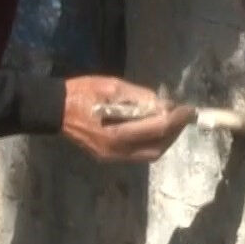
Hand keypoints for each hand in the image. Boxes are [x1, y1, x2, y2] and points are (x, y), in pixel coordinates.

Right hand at [60, 75, 196, 162]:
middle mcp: (116, 151)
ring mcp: (112, 157)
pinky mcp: (109, 157)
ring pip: (149, 154)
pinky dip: (152, 142)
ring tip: (173, 122)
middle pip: (157, 148)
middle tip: (184, 116)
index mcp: (116, 133)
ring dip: (165, 140)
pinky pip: (139, 154)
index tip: (189, 109)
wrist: (54, 109)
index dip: (177, 119)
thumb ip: (139, 97)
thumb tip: (163, 104)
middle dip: (174, 133)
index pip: (157, 129)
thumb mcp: (112, 86)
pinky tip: (155, 128)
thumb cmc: (82, 93)